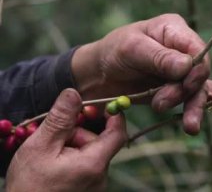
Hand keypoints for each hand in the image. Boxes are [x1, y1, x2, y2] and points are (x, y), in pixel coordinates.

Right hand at [6, 89, 126, 191]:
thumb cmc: (30, 186)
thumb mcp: (41, 147)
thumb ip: (60, 119)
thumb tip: (73, 93)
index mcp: (94, 164)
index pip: (118, 133)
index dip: (113, 115)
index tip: (98, 105)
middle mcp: (101, 176)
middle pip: (100, 141)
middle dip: (79, 131)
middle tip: (55, 134)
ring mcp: (95, 184)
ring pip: (91, 152)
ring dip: (74, 144)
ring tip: (50, 153)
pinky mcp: (88, 189)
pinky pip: (86, 164)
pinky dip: (73, 157)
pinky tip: (54, 162)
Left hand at [72, 13, 211, 133]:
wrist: (98, 74)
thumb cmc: (112, 53)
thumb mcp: (131, 49)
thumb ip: (159, 58)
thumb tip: (188, 67)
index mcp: (174, 30)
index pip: (197, 50)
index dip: (195, 71)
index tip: (182, 84)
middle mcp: (182, 48)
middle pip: (199, 73)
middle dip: (185, 93)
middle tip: (162, 104)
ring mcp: (181, 69)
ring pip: (198, 89)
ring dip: (193, 107)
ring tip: (190, 127)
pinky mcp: (177, 87)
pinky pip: (197, 96)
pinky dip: (210, 106)